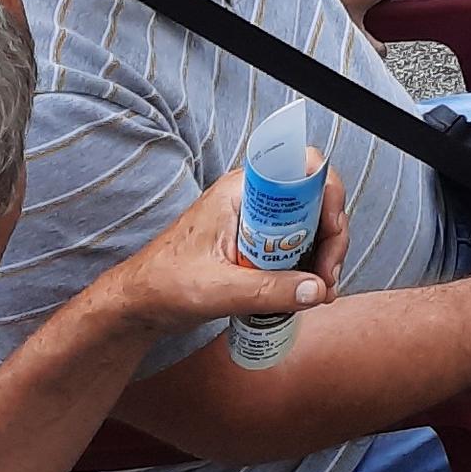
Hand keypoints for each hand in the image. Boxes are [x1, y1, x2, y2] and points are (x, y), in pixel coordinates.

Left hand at [100, 157, 349, 339]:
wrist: (139, 304)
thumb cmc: (163, 285)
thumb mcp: (217, 289)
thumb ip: (268, 291)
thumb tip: (316, 290)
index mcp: (241, 191)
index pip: (301, 167)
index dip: (327, 193)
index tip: (331, 230)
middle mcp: (254, 199)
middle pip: (315, 200)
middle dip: (330, 237)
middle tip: (326, 278)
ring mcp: (257, 222)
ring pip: (311, 226)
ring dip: (322, 257)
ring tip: (318, 293)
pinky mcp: (258, 245)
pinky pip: (297, 247)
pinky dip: (307, 269)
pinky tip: (305, 294)